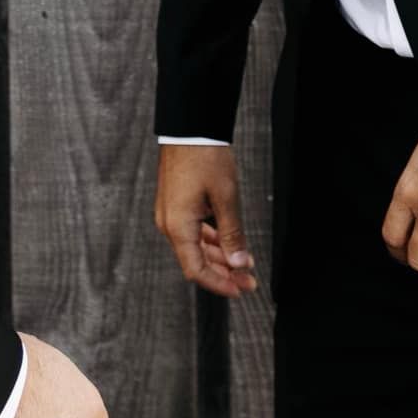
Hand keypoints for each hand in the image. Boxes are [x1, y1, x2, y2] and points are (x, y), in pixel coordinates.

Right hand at [153, 143, 259, 298]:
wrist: (189, 128)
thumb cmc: (204, 157)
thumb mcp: (226, 197)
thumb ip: (232, 234)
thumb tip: (238, 263)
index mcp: (178, 226)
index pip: (197, 270)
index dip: (219, 284)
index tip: (240, 289)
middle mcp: (169, 224)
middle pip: (196, 261)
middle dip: (224, 273)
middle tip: (248, 279)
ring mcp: (170, 214)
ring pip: (195, 247)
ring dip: (219, 257)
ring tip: (243, 262)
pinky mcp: (175, 206)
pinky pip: (192, 232)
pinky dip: (211, 240)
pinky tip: (228, 243)